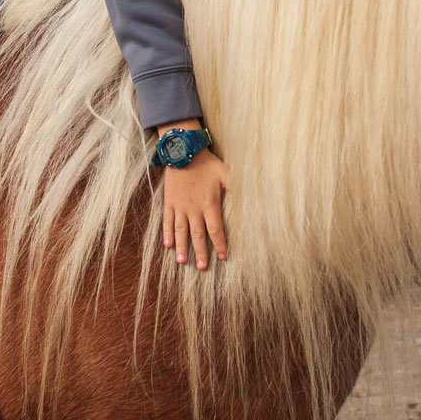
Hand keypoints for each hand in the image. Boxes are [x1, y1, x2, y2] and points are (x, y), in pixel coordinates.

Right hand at [162, 148, 229, 270]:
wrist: (183, 151)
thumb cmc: (207, 163)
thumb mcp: (226, 173)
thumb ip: (237, 186)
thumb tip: (253, 195)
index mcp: (210, 204)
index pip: (216, 229)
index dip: (220, 244)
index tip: (223, 257)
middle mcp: (194, 208)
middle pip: (197, 235)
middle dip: (201, 252)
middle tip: (202, 268)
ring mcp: (180, 206)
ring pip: (181, 231)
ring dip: (182, 247)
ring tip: (182, 261)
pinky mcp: (169, 201)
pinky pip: (167, 220)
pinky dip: (167, 233)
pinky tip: (167, 244)